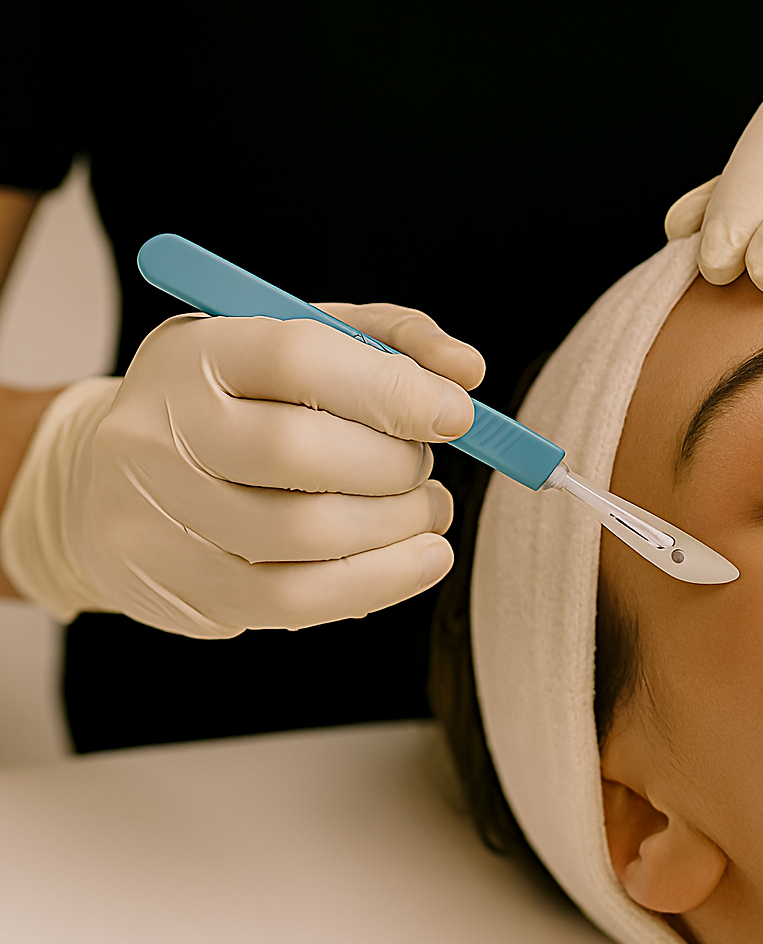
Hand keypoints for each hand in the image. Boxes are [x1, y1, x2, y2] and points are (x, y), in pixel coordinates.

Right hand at [0, 304, 484, 636]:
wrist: (113, 477)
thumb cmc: (239, 400)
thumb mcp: (306, 340)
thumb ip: (394, 341)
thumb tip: (467, 375)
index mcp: (198, 350)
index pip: (297, 358)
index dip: (391, 388)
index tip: (455, 413)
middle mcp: (160, 428)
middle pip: (296, 451)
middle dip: (392, 464)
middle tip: (426, 467)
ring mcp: (156, 514)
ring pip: (298, 537)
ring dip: (394, 529)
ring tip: (428, 512)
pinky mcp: (171, 586)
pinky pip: (287, 603)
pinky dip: (373, 584)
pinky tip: (414, 560)